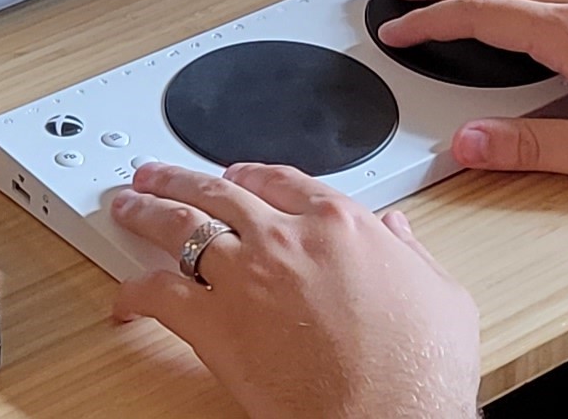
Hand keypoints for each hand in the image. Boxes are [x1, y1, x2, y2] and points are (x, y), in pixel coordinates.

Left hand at [108, 161, 478, 418]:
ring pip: (180, 226)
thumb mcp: (441, 294)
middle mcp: (285, 238)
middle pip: (221, 191)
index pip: (285, 180)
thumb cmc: (418, 369)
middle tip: (159, 174)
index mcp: (341, 224)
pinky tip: (125, 295)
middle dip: (183, 177)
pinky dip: (134, 291)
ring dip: (147, 210)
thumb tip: (398, 231)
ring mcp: (244, 276)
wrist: (386, 418)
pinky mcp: (213, 324)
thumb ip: (412, 252)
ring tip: (128, 204)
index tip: (240, 176)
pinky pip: (158, 295)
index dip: (254, 175)